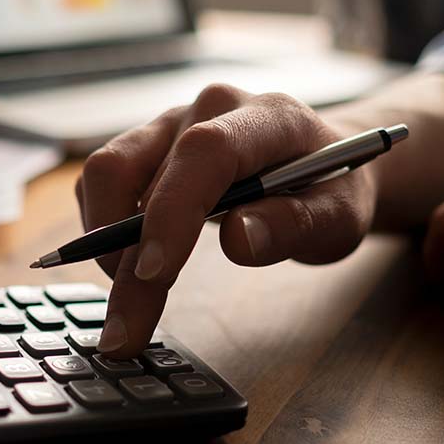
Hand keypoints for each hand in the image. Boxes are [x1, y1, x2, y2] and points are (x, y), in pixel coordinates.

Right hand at [76, 84, 376, 357]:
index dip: (173, 212)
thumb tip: (239, 240)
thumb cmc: (332, 189)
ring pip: (107, 174)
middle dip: (128, 262)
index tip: (156, 273)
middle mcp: (208, 110)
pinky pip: (104, 181)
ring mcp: (172, 123)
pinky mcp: (148, 145)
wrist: (324, 162)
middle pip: (143, 174)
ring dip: (105, 243)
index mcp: (266, 118)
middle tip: (125, 332)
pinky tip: (133, 266)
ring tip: (133, 298)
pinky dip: (104, 229)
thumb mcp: (339, 218)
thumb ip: (296, 225)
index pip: (205, 154)